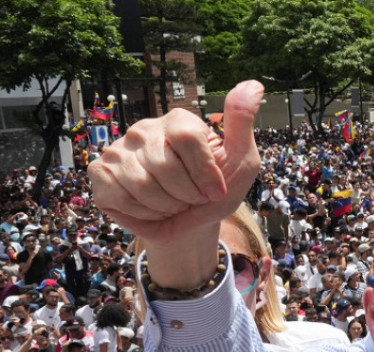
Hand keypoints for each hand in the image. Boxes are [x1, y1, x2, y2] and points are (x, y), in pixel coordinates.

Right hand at [88, 80, 264, 243]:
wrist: (190, 224)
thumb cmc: (216, 191)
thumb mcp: (242, 160)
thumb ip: (242, 123)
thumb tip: (254, 85)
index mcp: (178, 121)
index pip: (187, 139)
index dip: (205, 173)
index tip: (215, 191)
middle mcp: (144, 129)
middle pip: (165, 166)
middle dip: (187, 195)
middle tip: (191, 198)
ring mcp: (118, 149)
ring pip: (141, 184)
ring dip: (166, 207)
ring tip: (173, 203)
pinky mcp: (99, 172)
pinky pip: (118, 196)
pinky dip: (141, 213)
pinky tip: (149, 208)